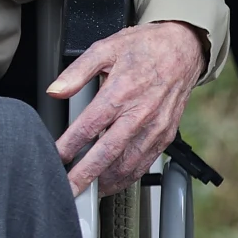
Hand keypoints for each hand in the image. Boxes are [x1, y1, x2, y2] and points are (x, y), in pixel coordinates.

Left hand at [50, 21, 205, 196]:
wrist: (183, 48)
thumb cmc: (143, 47)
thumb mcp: (104, 48)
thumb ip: (76, 72)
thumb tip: (55, 90)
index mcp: (121, 92)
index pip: (88, 126)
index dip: (69, 145)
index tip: (54, 158)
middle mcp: (140, 113)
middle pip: (108, 153)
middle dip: (85, 175)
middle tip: (68, 189)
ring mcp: (156, 127)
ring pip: (129, 163)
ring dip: (107, 181)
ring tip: (88, 190)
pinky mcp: (166, 135)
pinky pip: (146, 162)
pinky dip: (129, 176)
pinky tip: (114, 181)